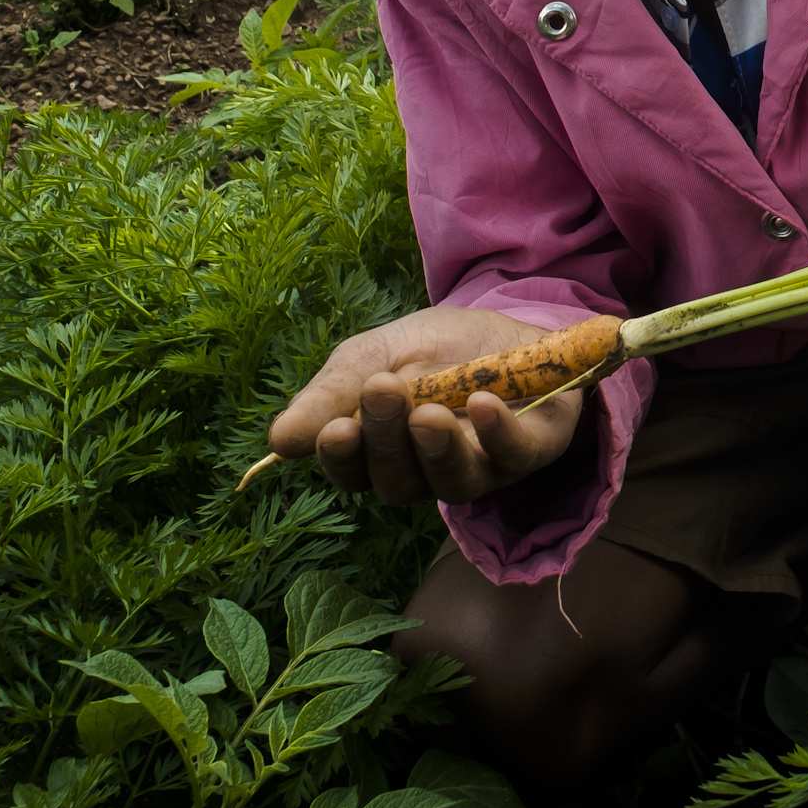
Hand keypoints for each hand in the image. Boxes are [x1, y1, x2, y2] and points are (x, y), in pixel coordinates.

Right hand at [266, 306, 586, 504]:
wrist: (505, 324)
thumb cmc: (432, 349)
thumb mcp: (376, 356)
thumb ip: (333, 393)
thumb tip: (279, 441)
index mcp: (381, 453)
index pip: (352, 472)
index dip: (341, 457)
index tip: (336, 428)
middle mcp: (426, 472)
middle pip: (396, 481)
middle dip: (386, 438)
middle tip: (382, 389)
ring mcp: (479, 468)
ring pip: (451, 483)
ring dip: (436, 447)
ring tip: (428, 413)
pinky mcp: (528, 451)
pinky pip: (513, 456)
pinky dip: (498, 434)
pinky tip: (484, 404)